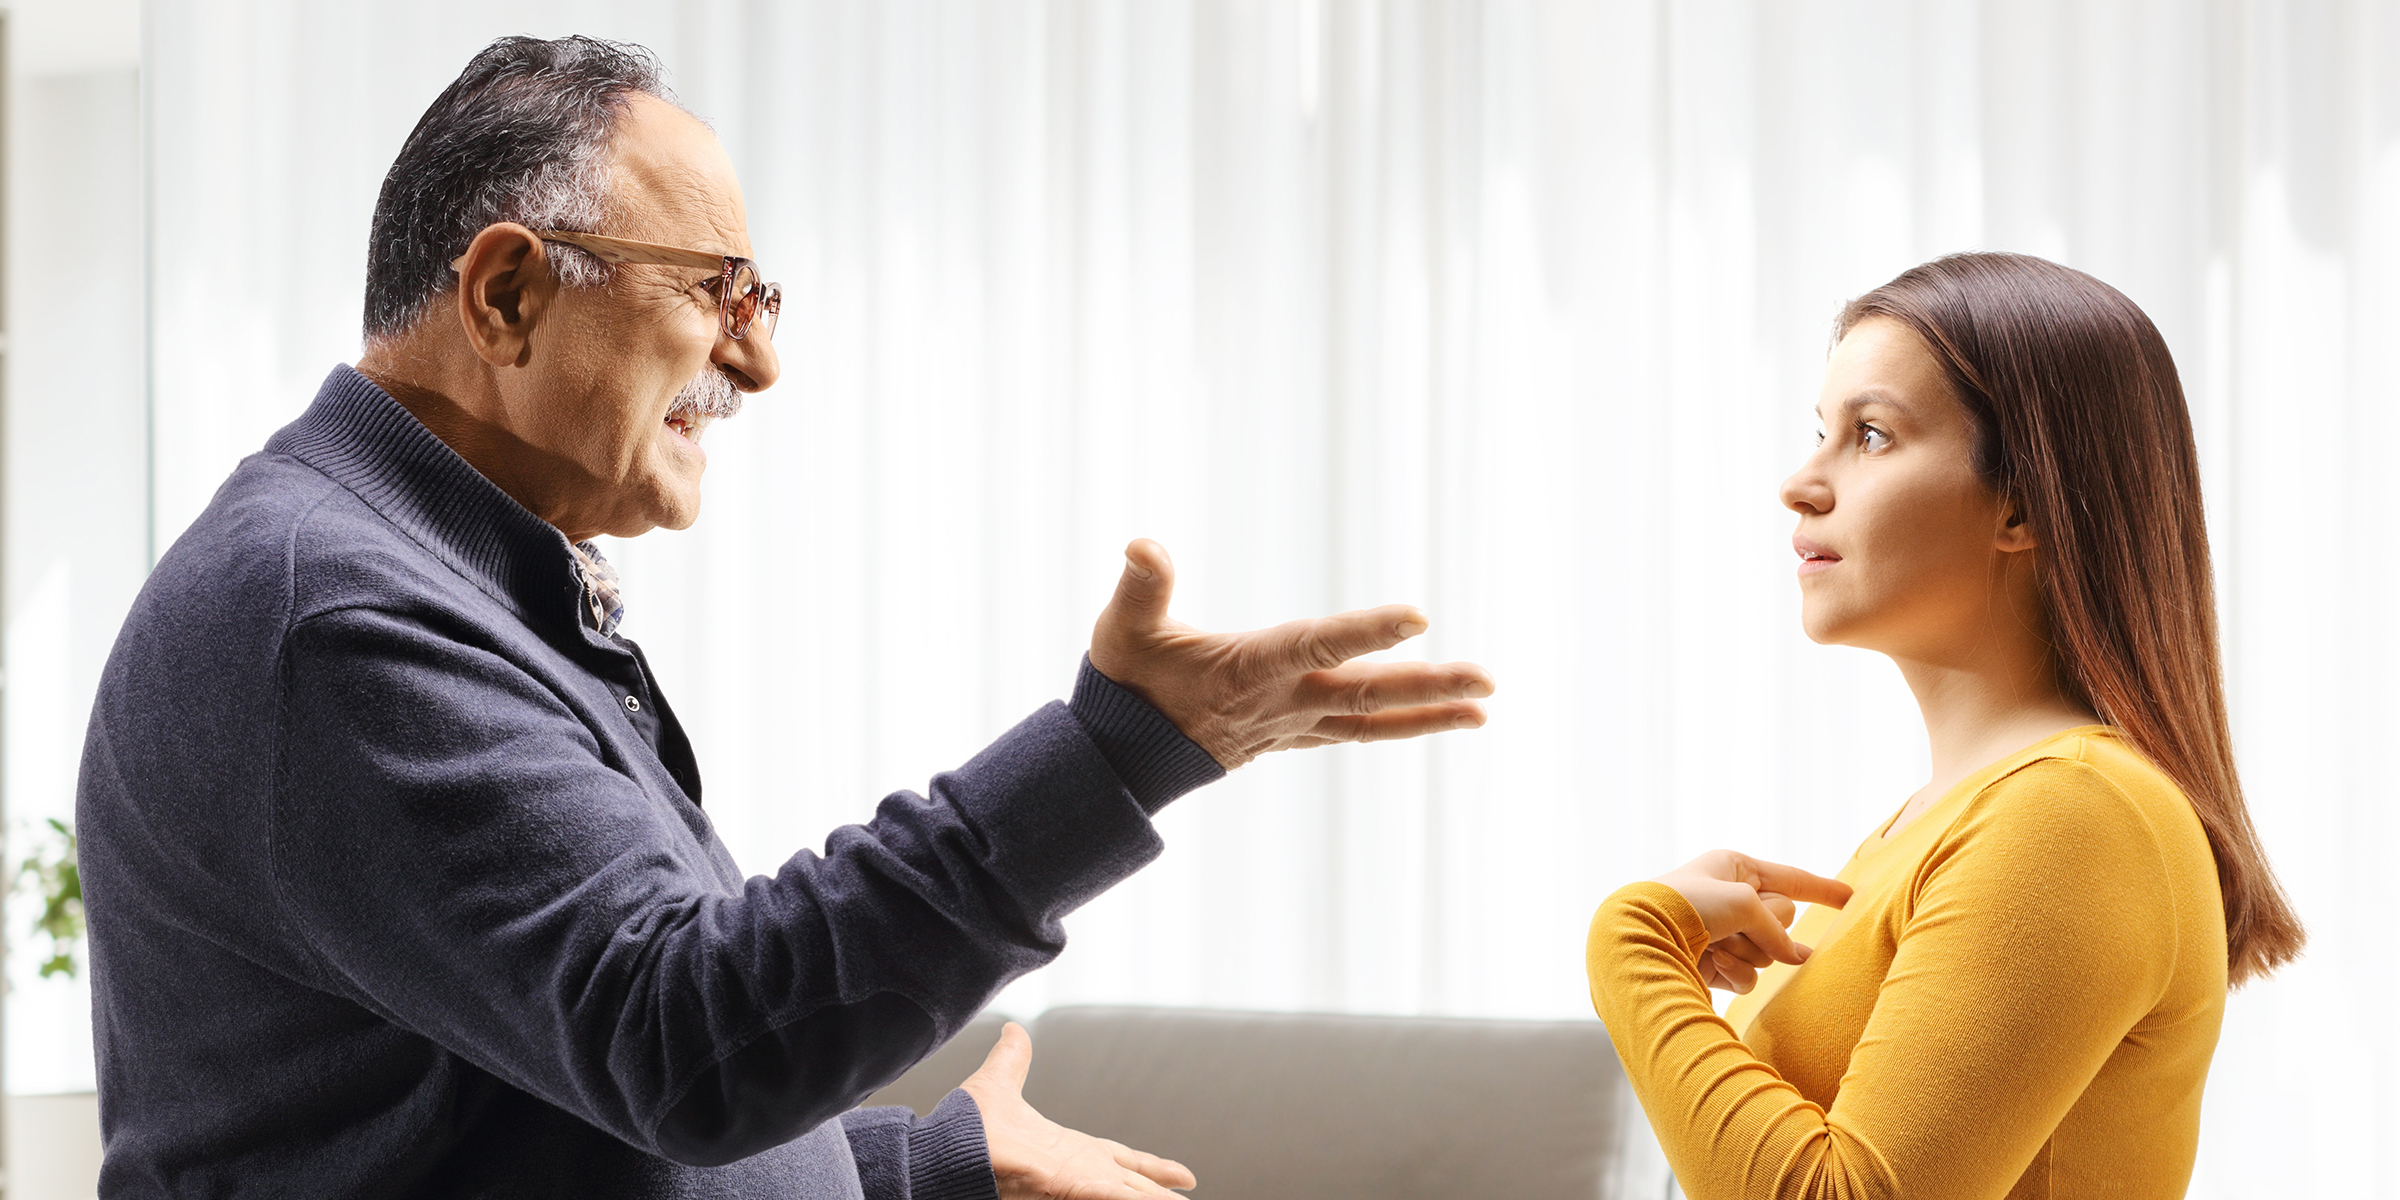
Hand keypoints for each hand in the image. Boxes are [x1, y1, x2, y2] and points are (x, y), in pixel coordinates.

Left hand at [961, 1022, 1196, 1199]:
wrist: (946, 1145)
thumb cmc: (963, 1126)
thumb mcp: (998, 1083)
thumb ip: (1012, 1058)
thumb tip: (1012, 1029)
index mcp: (1071, 1150)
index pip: (1124, 1161)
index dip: (1153, 1169)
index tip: (1186, 1177)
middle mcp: (1080, 1172)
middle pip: (1135, 1186)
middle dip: (1162, 1195)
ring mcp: (1078, 1184)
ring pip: (1133, 1197)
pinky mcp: (1072, 1189)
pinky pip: (1117, 1197)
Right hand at [1088, 539, 1495, 768]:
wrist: (1122, 758)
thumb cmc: (1126, 683)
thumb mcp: (1123, 629)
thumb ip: (1141, 586)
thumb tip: (1143, 544)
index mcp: (1249, 668)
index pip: (1317, 644)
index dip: (1366, 632)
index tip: (1419, 618)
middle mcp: (1282, 701)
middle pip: (1366, 693)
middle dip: (1429, 686)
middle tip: (1488, 681)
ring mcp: (1292, 723)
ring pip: (1372, 719)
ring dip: (1428, 712)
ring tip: (1483, 708)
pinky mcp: (1294, 734)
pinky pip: (1358, 731)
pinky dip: (1400, 724)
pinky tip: (1437, 717)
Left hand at [1654, 850, 1851, 989]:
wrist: (1641, 940)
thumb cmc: (1688, 905)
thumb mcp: (1744, 903)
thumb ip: (1778, 931)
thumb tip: (1796, 959)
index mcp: (1734, 869)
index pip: (1792, 880)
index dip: (1823, 890)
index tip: (1852, 897)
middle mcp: (1730, 900)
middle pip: (1783, 920)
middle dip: (1765, 927)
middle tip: (1732, 925)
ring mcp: (1723, 934)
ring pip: (1768, 953)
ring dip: (1746, 952)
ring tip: (1714, 946)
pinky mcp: (1714, 966)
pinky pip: (1749, 976)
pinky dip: (1735, 973)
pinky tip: (1712, 966)